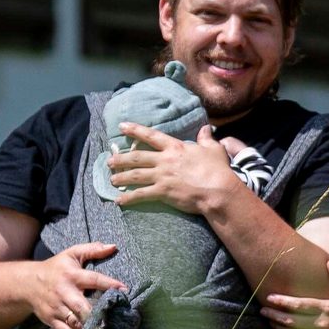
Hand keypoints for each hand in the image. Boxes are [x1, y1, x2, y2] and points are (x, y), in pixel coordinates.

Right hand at [29, 241, 125, 328]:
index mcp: (71, 275)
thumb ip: (92, 249)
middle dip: (98, 316)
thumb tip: (113, 246)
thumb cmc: (56, 268)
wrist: (27, 283)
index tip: (124, 289)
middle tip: (117, 324)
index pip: (93, 279)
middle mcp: (64, 292)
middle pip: (82, 307)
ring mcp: (57, 308)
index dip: (109, 284)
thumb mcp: (71, 254)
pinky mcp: (51, 320)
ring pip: (75, 322)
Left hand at [109, 123, 242, 214]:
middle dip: (121, 159)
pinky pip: (141, 195)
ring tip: (111, 179)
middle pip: (137, 157)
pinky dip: (128, 198)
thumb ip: (206, 138)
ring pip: (135, 175)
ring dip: (121, 177)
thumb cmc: (218, 170)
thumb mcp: (213, 149)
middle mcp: (165, 160)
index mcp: (175, 147)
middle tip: (110, 160)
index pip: (151, 136)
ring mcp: (162, 176)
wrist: (218, 190)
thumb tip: (205, 128)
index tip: (122, 127)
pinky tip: (118, 201)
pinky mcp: (163, 192)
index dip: (135, 130)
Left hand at [262, 260, 328, 328]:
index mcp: (328, 308)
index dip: (283, 301)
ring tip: (270, 322)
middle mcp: (323, 324)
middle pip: (292, 320)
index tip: (270, 298)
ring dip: (280, 328)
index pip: (300, 304)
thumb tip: (328, 262)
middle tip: (263, 311)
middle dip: (275, 315)